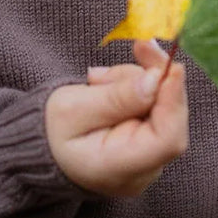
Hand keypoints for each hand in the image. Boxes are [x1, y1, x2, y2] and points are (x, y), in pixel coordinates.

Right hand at [45, 39, 188, 196]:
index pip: (167, 140)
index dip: (174, 100)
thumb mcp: (72, 108)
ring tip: (99, 80)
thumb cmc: (51, 131)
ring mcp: (149, 159)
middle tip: (140, 46)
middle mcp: (142, 170)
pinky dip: (139, 87)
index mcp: (118, 168)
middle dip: (155, 78)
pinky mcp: (150, 142)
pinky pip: (157, 107)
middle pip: (170, 117)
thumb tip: (155, 80)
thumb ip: (115, 97)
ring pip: (164, 106)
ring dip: (139, 81)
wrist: (43, 145)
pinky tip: (110, 85)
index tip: (169, 65)